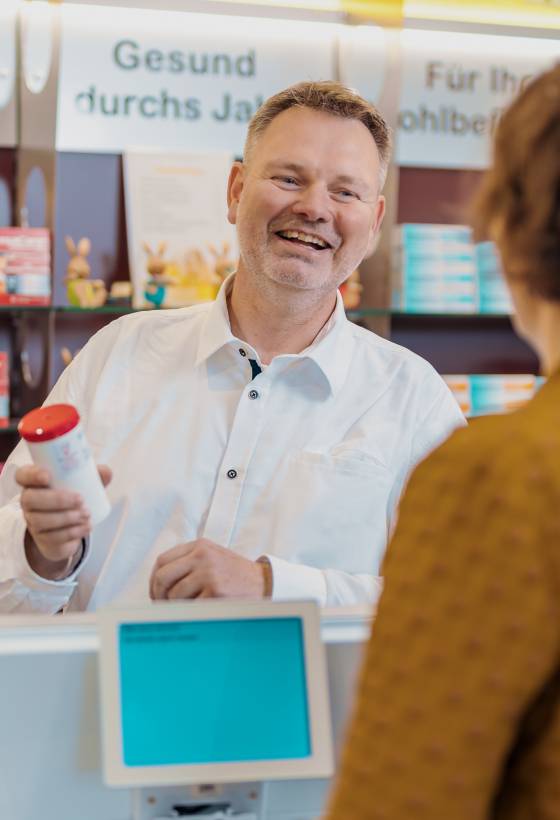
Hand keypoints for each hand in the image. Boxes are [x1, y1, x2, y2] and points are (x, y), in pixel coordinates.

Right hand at [16, 464, 111, 579]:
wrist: (68, 527)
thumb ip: (94, 476)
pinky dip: (72, 532)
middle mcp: (28, 501)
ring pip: (41, 520)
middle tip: (81, 499)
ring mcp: (32, 521)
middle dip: (57, 499)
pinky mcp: (42, 539)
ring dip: (66, 517)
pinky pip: (52, 537)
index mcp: (34, 482)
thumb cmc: (72, 498)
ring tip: (87, 514)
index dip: (32, 475)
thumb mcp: (83, 484)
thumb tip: (107, 472)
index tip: (48, 476)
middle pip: (30, 499)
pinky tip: (86, 526)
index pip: (22, 475)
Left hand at [150, 538, 268, 599]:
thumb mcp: (212, 558)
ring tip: (190, 607)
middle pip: (163, 577)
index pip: (162, 561)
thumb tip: (157, 584)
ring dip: (178, 607)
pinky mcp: (215, 592)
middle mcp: (202, 556)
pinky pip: (190, 607)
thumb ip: (188, 562)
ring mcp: (209, 573)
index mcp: (199, 546)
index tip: (156, 593)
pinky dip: (192, 612)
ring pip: (175, 595)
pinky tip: (202, 610)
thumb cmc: (234, 575)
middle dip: (159, 595)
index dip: (154, 580)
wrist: (264, 583)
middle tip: (164, 606)